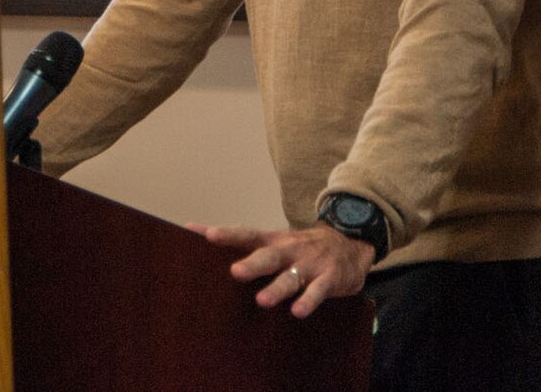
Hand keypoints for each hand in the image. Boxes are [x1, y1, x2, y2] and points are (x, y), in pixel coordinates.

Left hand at [186, 222, 375, 318]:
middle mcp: (290, 250)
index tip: (207, 235)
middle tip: (236, 272)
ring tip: (262, 300)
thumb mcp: (272, 240)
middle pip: (269, 256)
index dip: (228, 235)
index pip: (247, 235)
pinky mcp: (329, 278)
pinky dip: (308, 300)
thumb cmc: (300, 248)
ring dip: (277, 288)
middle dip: (253, 264)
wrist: (351, 244)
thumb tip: (190, 229)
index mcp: (274, 240)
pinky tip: (298, 311)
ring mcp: (311, 263)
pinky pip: (318, 291)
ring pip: (291, 277)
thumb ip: (235, 239)